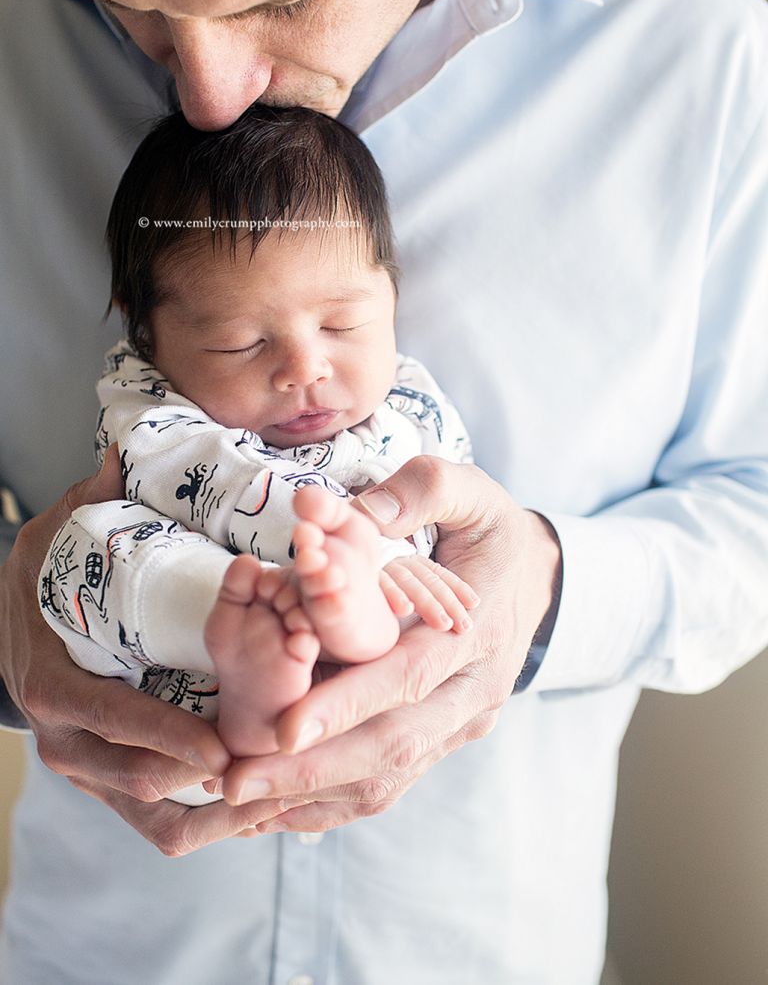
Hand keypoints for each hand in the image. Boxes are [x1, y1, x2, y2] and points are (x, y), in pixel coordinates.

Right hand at [0, 446, 279, 853]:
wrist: (14, 629)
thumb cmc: (45, 583)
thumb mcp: (59, 539)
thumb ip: (94, 503)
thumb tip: (122, 455)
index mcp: (58, 686)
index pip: (115, 721)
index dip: (170, 738)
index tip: (225, 748)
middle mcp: (69, 740)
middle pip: (140, 783)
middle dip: (209, 786)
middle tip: (276, 774)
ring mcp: (90, 768)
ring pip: (156, 818)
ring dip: (218, 817)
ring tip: (284, 798)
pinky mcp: (111, 781)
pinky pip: (159, 822)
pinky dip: (207, 825)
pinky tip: (260, 809)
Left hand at [219, 456, 561, 828]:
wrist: (537, 580)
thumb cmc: (492, 530)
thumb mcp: (470, 492)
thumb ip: (420, 492)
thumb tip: (358, 513)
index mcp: (478, 634)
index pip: (410, 677)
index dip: (348, 704)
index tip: (284, 729)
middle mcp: (474, 692)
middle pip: (395, 745)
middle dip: (315, 768)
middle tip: (239, 782)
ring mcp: (462, 723)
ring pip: (390, 775)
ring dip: (315, 795)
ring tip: (242, 805)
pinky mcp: (445, 739)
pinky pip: (391, 782)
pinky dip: (334, 802)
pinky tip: (276, 812)